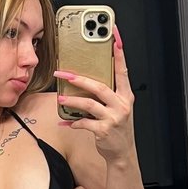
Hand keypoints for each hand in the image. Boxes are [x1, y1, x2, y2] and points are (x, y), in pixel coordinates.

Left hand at [54, 25, 135, 162]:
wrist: (122, 153)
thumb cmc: (118, 128)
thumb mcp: (119, 108)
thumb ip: (107, 95)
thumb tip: (86, 81)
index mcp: (125, 95)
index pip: (122, 70)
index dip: (118, 53)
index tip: (113, 35)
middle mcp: (121, 105)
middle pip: (99, 87)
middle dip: (80, 79)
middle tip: (64, 74)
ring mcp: (113, 118)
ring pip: (89, 104)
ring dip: (73, 101)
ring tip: (61, 99)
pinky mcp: (104, 130)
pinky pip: (84, 123)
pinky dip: (73, 122)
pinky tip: (65, 122)